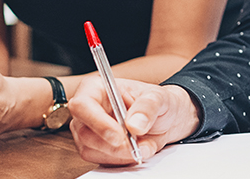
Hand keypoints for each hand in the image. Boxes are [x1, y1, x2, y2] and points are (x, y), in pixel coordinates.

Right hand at [68, 79, 200, 165]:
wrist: (166, 119)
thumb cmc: (158, 102)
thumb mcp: (159, 98)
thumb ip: (147, 107)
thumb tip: (134, 124)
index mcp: (97, 89)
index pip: (82, 105)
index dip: (98, 122)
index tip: (119, 135)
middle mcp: (88, 110)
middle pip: (84, 133)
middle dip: (112, 144)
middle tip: (136, 145)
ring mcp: (88, 131)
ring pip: (91, 150)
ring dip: (120, 153)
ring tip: (143, 144)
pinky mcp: (94, 148)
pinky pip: (101, 160)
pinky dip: (121, 159)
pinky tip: (135, 149)